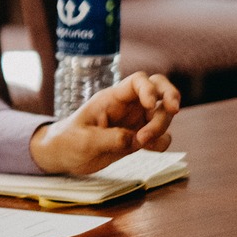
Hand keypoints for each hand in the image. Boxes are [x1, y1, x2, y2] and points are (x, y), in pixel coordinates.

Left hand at [30, 72, 180, 175]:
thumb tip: (136, 140)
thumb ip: (111, 138)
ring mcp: (135, 121)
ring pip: (162, 114)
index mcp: (111, 98)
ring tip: (142, 143)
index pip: (137, 81)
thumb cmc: (67, 141)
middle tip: (174, 110)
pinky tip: (149, 149)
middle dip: (170, 96)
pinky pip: (160, 136)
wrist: (62, 156)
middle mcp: (127, 106)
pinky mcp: (138, 137)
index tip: (150, 104)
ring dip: (161, 127)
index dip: (149, 88)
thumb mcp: (84, 140)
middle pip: (158, 89)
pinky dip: (161, 141)